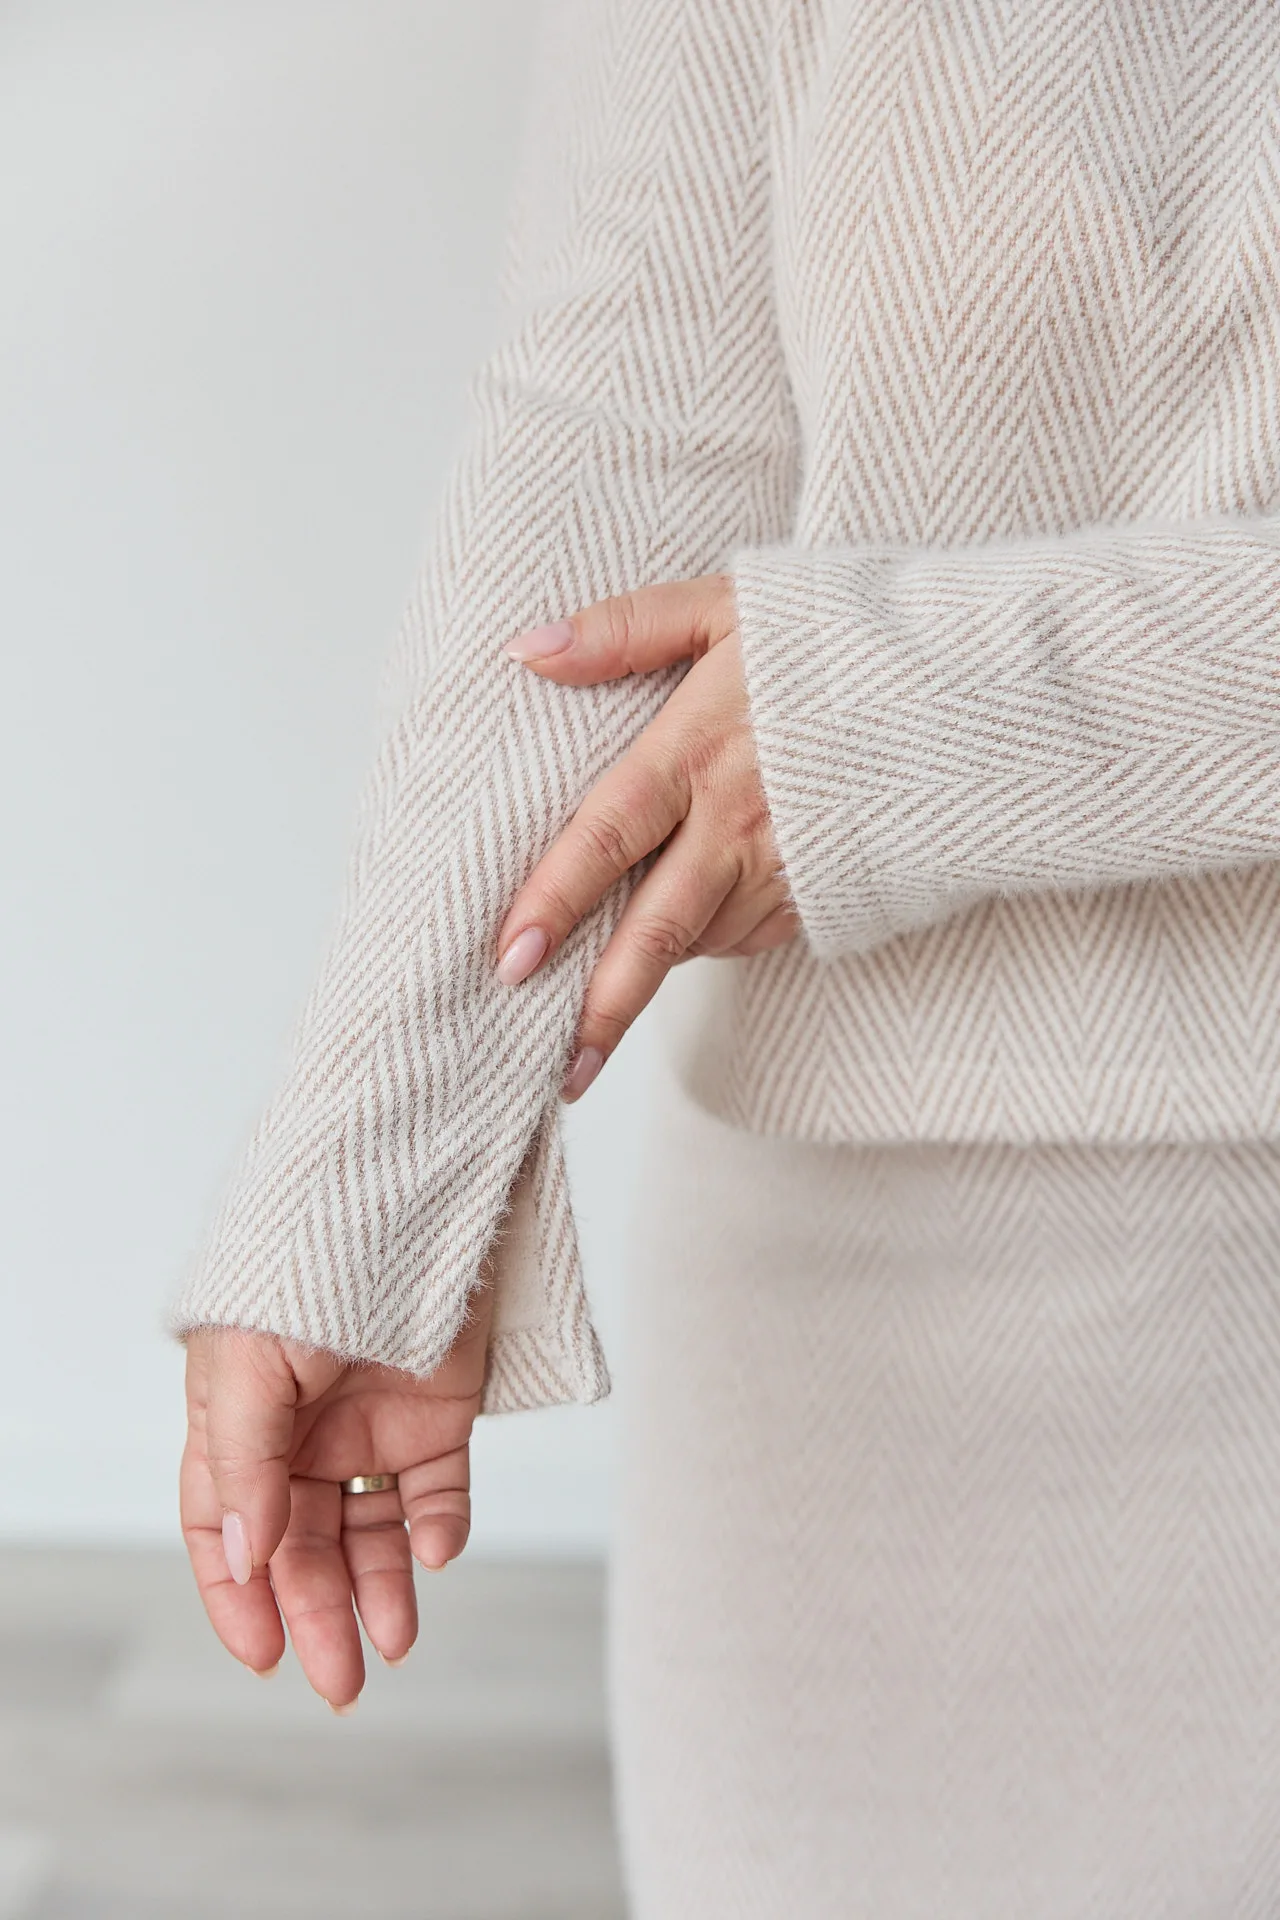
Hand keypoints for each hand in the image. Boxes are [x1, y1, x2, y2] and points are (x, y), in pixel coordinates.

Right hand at [180, 1279, 491, 1711]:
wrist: (413, 1198)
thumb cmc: (311, 1262)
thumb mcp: (252, 1361)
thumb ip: (246, 1460)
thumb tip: (246, 1555)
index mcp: (238, 1419)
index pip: (221, 1526)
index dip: (235, 1595)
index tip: (263, 1655)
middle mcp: (303, 1433)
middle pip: (301, 1546)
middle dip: (317, 1615)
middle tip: (341, 1681)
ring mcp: (372, 1426)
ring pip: (372, 1533)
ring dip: (381, 1589)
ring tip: (394, 1640)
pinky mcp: (440, 1416)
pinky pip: (438, 1492)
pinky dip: (440, 1530)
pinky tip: (436, 1552)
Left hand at [495, 573, 797, 1098]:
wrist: (972, 689)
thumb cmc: (841, 639)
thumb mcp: (727, 606)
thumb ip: (625, 628)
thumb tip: (526, 648)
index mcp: (700, 751)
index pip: (607, 836)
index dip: (554, 902)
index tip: (509, 962)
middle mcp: (739, 824)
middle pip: (656, 932)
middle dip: (602, 1008)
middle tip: (557, 1073)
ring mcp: (788, 869)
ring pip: (701, 938)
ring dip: (653, 965)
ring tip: (606, 996)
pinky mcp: (826, 896)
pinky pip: (749, 935)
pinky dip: (713, 937)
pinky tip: (697, 919)